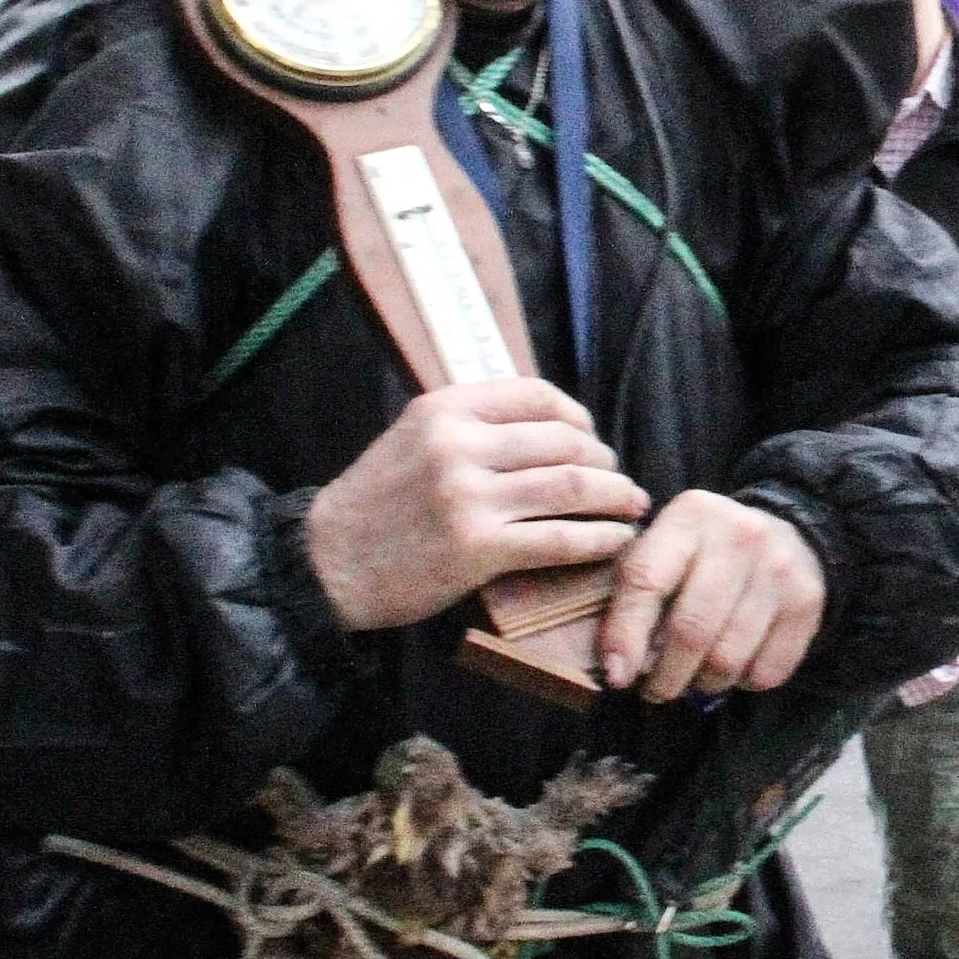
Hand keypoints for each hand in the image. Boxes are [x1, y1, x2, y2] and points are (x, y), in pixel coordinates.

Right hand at [307, 378, 648, 630]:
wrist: (326, 562)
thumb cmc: (376, 502)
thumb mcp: (412, 436)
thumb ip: (471, 423)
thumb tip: (549, 422)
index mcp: (444, 409)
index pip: (537, 395)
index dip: (579, 416)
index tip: (591, 437)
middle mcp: (458, 446)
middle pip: (564, 441)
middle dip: (604, 460)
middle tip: (619, 479)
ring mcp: (468, 498)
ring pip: (572, 487)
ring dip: (615, 497)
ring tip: (631, 506)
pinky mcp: (477, 549)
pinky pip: (561, 539)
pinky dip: (600, 538)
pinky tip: (616, 540)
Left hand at [595, 493, 826, 701]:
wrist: (788, 529)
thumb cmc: (705, 551)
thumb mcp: (664, 546)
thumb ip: (635, 593)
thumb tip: (618, 667)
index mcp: (690, 516)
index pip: (646, 581)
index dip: (625, 636)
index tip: (616, 676)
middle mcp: (739, 536)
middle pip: (692, 630)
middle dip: (666, 676)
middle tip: (655, 691)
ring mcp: (778, 569)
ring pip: (728, 659)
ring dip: (704, 684)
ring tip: (695, 679)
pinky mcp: (807, 602)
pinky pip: (767, 671)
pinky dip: (743, 682)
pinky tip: (736, 665)